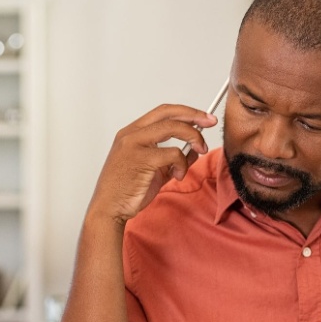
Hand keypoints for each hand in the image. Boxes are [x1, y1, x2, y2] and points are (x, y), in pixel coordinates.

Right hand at [88, 104, 218, 224]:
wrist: (109, 209)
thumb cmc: (127, 191)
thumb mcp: (155, 171)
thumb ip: (173, 160)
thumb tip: (194, 150)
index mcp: (132, 133)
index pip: (162, 112)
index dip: (186, 112)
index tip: (203, 118)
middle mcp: (131, 134)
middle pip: (169, 113)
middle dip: (194, 115)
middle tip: (210, 123)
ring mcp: (135, 144)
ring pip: (173, 128)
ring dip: (193, 138)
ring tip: (200, 151)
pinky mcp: (142, 158)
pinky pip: (174, 153)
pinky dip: (183, 164)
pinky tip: (178, 176)